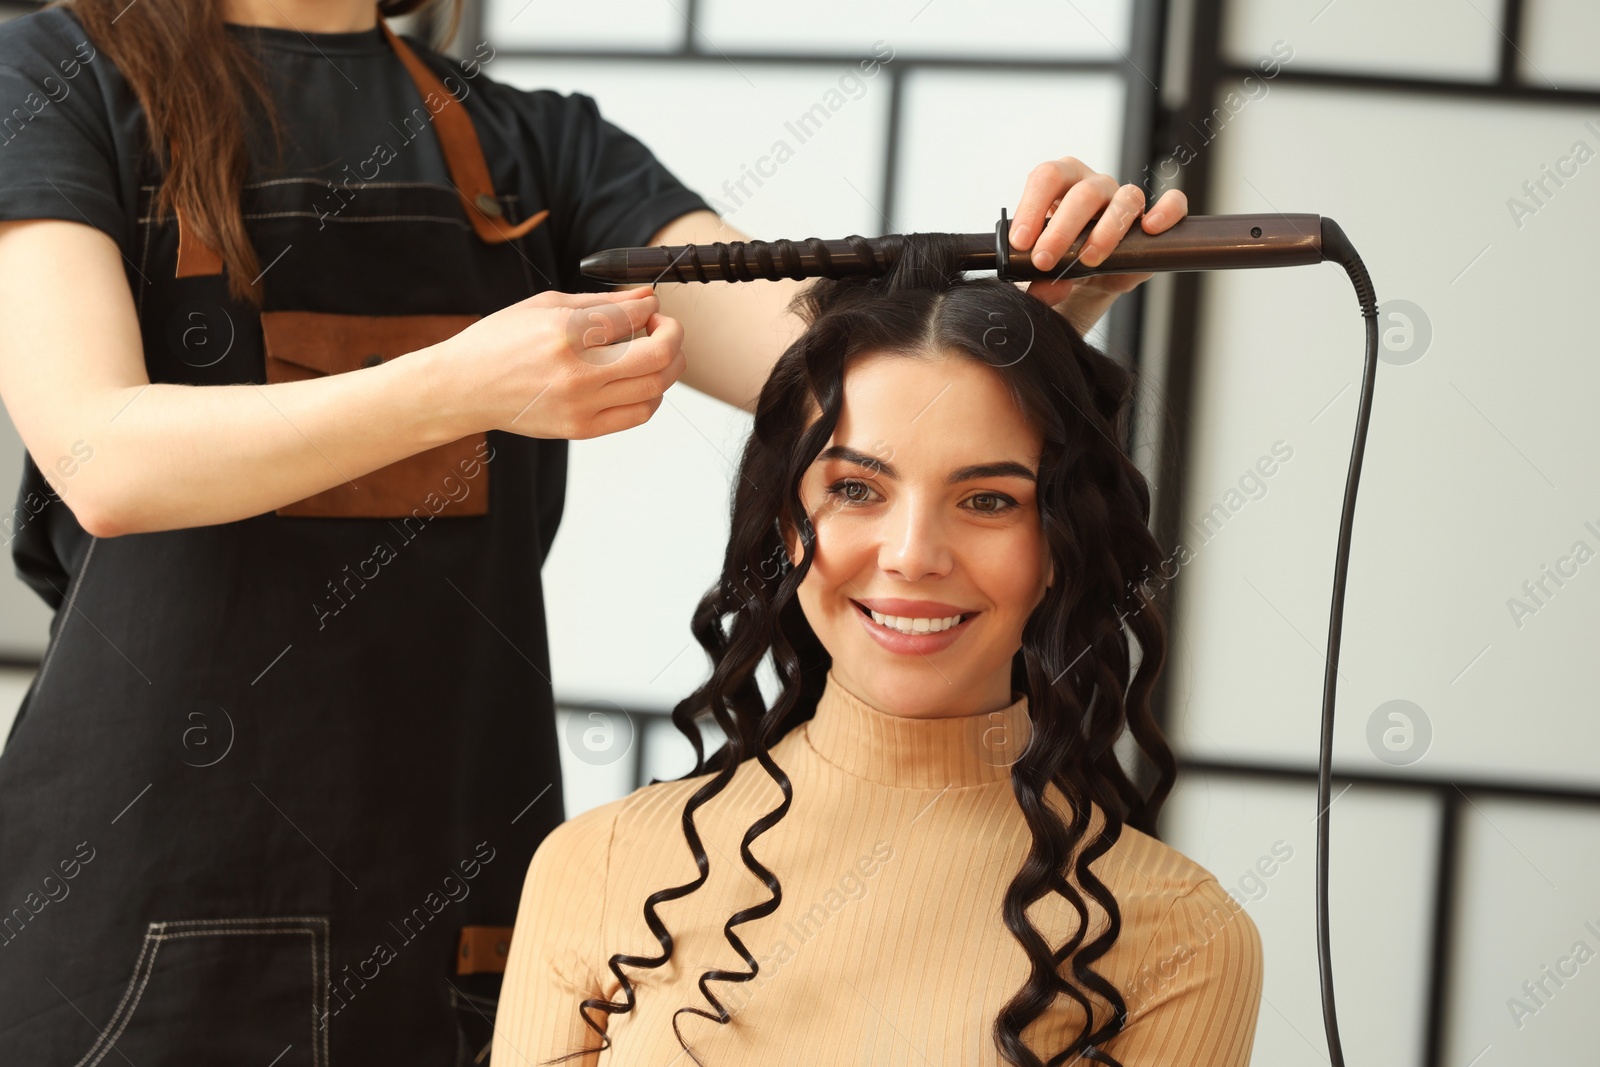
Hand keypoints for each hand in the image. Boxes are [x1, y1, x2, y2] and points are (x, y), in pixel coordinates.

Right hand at [427, 285, 686, 439]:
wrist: (463, 388)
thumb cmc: (498, 343)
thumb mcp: (545, 305)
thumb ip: (602, 302)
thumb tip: (645, 296)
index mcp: (567, 333)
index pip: (636, 317)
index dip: (652, 308)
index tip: (649, 307)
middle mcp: (578, 372)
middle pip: (659, 355)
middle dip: (673, 335)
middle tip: (663, 327)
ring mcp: (581, 405)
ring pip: (655, 387)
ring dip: (667, 366)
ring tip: (653, 353)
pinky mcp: (581, 429)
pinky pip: (637, 414)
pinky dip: (650, 395)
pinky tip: (638, 380)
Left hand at [1007, 157, 1188, 330]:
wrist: (1084, 285)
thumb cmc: (1059, 264)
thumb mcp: (1042, 273)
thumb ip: (1040, 280)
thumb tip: (1044, 291)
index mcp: (1061, 184)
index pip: (1047, 177)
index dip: (1032, 207)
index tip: (1020, 242)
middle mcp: (1094, 188)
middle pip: (1083, 193)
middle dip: (1061, 229)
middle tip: (1044, 260)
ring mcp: (1125, 201)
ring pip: (1126, 198)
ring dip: (1105, 231)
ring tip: (1088, 260)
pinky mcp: (1154, 219)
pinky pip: (1172, 202)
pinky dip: (1166, 211)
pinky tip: (1150, 228)